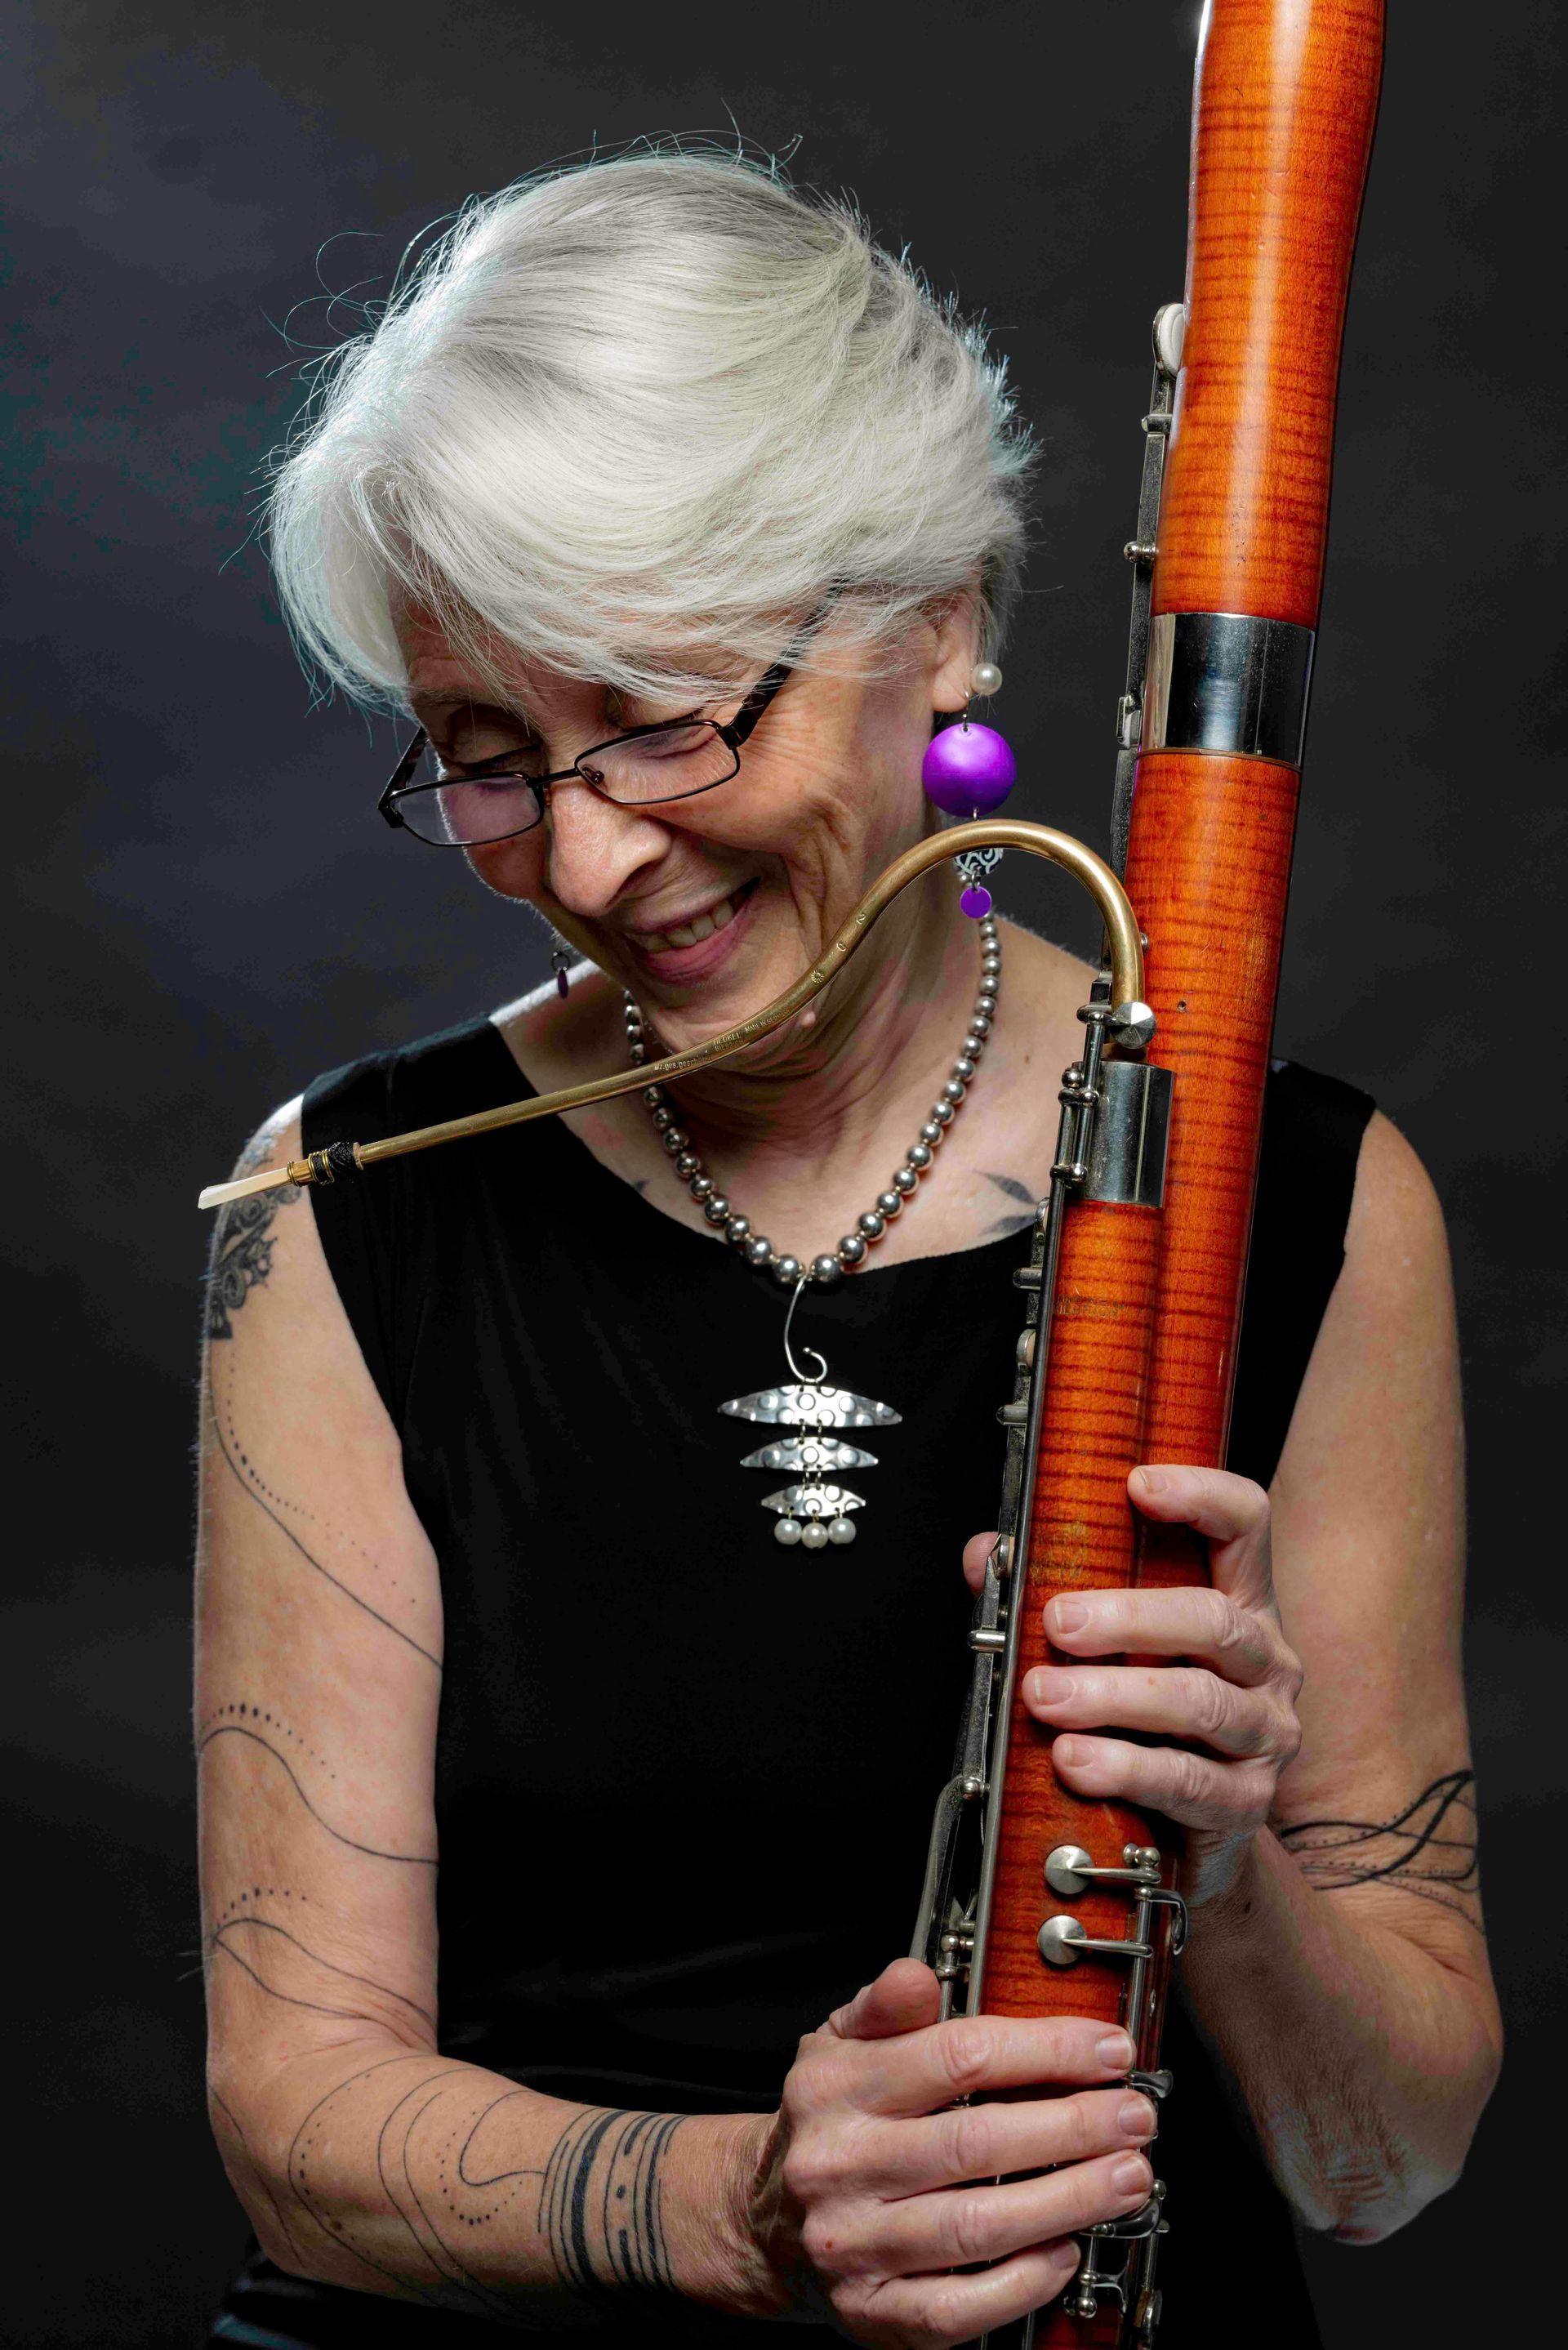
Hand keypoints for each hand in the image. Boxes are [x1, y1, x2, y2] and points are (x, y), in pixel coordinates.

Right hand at [741, 1959, 1154, 2346]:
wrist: (767, 2222)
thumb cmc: (828, 2123)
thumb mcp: (838, 2042)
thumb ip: (885, 2005)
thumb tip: (917, 1976)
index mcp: (837, 2086)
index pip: (957, 2057)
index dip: (1045, 2051)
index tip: (1107, 2051)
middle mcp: (841, 2164)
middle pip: (977, 2143)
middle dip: (1076, 2128)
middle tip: (1136, 2117)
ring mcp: (855, 2244)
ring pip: (977, 2227)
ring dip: (1069, 2201)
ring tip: (1126, 2178)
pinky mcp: (872, 2314)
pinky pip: (958, 2308)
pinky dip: (1022, 2283)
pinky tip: (1064, 2252)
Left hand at [962, 1466, 1303, 1907]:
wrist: (1193, 1836)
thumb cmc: (1149, 1721)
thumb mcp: (1110, 1649)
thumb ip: (1053, 1592)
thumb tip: (985, 1553)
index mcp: (1240, 1601)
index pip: (1245, 1524)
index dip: (1201, 1494)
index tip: (1137, 1485)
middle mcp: (1266, 1660)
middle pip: (1216, 1618)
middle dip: (1129, 1617)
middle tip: (1058, 1622)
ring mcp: (1265, 1732)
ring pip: (1200, 1701)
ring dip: (1113, 1696)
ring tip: (1045, 1697)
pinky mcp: (1247, 1802)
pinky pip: (1189, 1781)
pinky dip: (1125, 1767)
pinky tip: (1076, 1760)